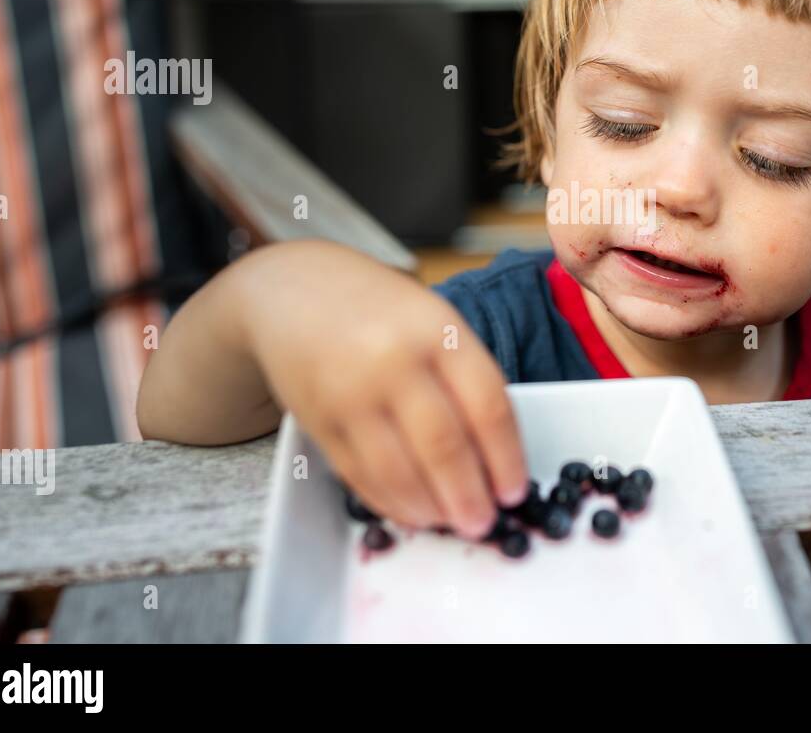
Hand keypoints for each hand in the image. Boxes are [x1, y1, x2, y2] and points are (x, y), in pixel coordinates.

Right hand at [241, 240, 528, 538]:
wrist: (295, 288)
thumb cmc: (379, 309)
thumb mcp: (435, 321)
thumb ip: (464, 376)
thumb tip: (495, 455)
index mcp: (439, 332)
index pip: (488, 405)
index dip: (507, 458)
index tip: (515, 491)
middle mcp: (394, 362)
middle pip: (444, 446)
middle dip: (470, 496)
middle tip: (484, 522)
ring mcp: (350, 393)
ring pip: (399, 471)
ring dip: (430, 508)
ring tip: (449, 522)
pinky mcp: (316, 420)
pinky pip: (359, 475)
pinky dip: (390, 502)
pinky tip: (411, 511)